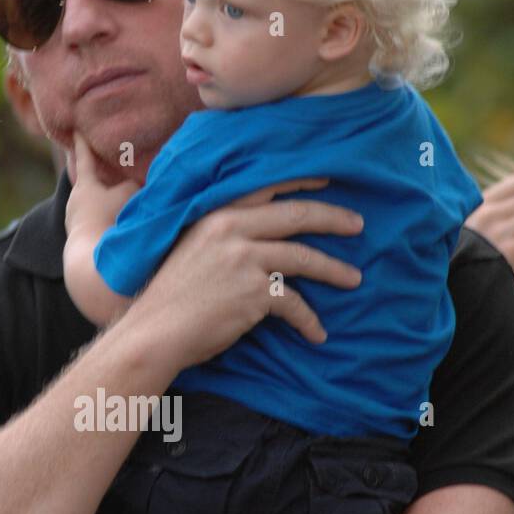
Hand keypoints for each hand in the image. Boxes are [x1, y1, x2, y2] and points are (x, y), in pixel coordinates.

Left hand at [65, 131, 141, 239]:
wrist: (92, 259)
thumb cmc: (109, 220)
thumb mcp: (128, 194)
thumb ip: (133, 183)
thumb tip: (137, 181)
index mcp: (84, 185)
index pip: (84, 158)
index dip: (82, 143)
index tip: (75, 131)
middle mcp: (74, 201)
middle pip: (86, 182)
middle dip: (94, 175)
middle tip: (98, 166)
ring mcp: (74, 220)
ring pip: (90, 203)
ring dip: (100, 200)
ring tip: (110, 200)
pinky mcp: (79, 237)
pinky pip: (92, 220)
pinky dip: (100, 217)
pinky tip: (109, 224)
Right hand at [127, 176, 363, 369]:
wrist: (154, 331)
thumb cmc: (169, 295)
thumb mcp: (189, 247)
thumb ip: (220, 233)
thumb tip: (254, 233)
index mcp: (216, 213)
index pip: (267, 186)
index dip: (302, 181)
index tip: (328, 180)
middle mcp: (232, 229)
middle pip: (296, 215)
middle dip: (334, 218)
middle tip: (359, 224)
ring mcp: (244, 260)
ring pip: (304, 258)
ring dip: (334, 270)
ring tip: (354, 279)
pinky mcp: (253, 293)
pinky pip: (294, 303)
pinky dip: (309, 320)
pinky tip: (316, 333)